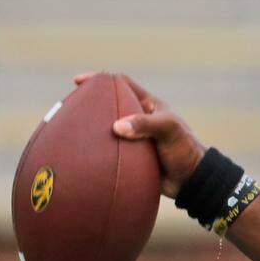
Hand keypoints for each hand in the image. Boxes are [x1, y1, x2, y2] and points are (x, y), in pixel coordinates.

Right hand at [74, 72, 205, 198]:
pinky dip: (95, 152)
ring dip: (90, 131)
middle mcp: (139, 120)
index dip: (101, 79)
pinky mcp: (130, 158)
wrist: (191, 181)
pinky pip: (108, 151)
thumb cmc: (185, 150)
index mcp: (149, 105)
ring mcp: (134, 139)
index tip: (80, 81)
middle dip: (90, 105)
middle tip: (68, 108)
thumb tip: (116, 127)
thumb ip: (145, 125)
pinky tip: (80, 157)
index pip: (122, 84)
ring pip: (106, 130)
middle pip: (109, 106)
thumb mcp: (169, 130)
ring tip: (68, 132)